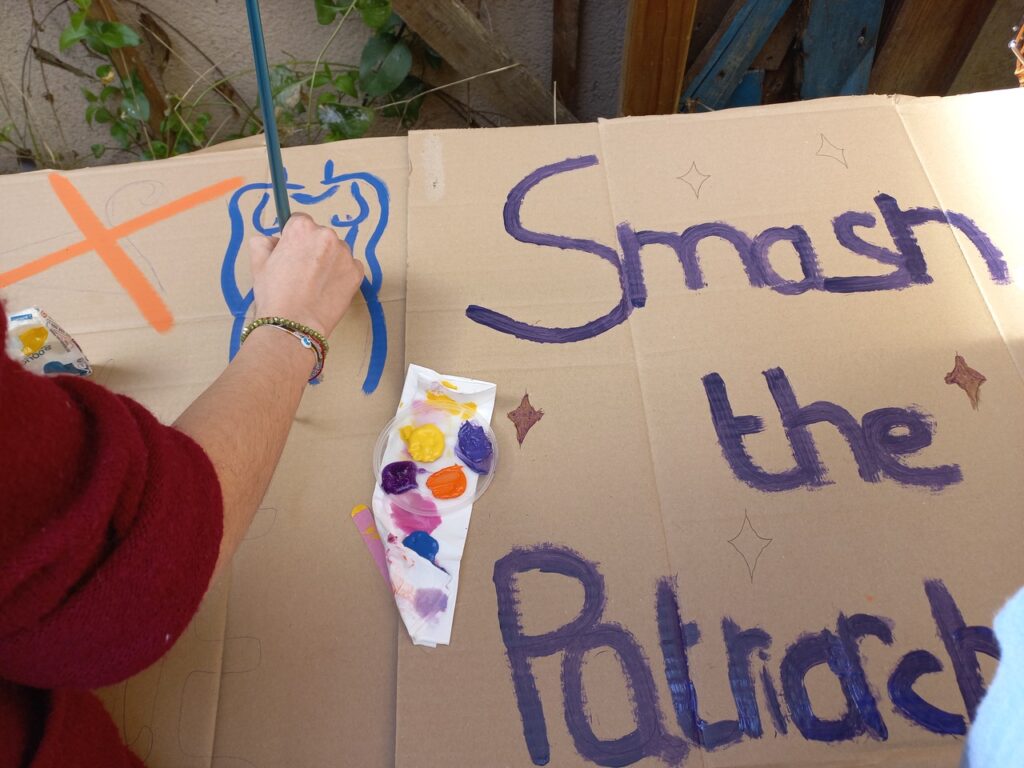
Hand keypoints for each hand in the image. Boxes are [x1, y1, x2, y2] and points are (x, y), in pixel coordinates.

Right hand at [248, 212, 364, 337]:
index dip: (295, 239)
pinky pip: (350, 267)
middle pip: (321, 235)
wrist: (294, 323)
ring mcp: (345, 253)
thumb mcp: (258, 263)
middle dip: (313, 249)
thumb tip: (273, 240)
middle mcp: (326, 235)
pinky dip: (342, 275)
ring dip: (330, 261)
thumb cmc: (274, 294)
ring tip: (316, 283)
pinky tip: (328, 289)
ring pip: (337, 251)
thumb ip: (263, 242)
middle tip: (303, 273)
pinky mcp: (357, 272)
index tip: (292, 254)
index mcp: (302, 228)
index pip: (300, 221)